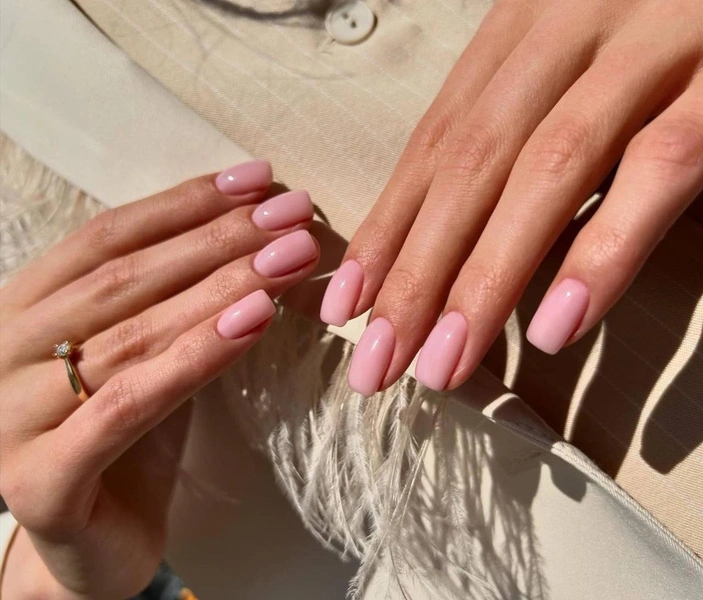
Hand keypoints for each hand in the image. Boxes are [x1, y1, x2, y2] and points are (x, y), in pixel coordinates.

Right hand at [0, 161, 318, 597]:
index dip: (187, 202)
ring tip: (290, 258)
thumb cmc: (126, 437)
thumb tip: (266, 234)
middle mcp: (4, 351)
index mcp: (26, 308)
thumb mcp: (151, 352)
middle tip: (294, 214)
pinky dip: (196, 358)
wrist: (90, 545)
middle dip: (220, 239)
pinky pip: (128, 405)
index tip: (259, 179)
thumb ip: (184, 299)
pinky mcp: (40, 482)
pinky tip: (256, 321)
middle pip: (125, 277)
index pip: (108, 235)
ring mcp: (12, 419)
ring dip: (224, 287)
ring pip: (132, 334)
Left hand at [320, 0, 702, 394]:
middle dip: (415, 275)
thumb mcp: (570, 67)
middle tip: (378, 363)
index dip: (385, 230)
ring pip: (545, 173)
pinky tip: (554, 326)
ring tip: (444, 366)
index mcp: (521, 27)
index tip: (345, 305)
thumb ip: (517, 133)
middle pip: (469, 166)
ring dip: (485, 281)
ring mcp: (648, 48)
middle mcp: (569, 28)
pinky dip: (601, 252)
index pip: (433, 144)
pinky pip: (657, 171)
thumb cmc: (657, 28)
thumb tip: (451, 239)